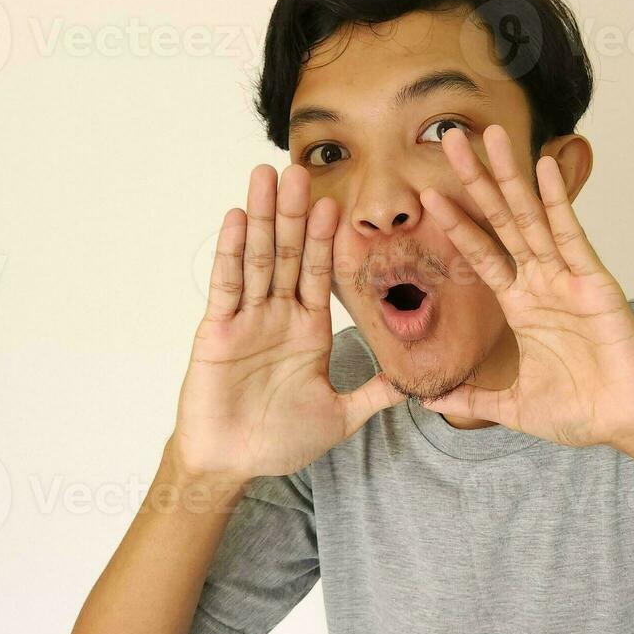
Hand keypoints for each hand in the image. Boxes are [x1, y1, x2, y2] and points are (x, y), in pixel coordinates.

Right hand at [170, 164, 403, 482]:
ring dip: (263, 216)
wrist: (233, 465)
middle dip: (294, 212)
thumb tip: (416, 384)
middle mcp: (278, 316)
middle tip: (298, 168)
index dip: (327, 239)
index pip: (320, 273)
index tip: (336, 203)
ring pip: (258, 258)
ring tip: (266, 175)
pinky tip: (236, 217)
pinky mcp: (217, 332)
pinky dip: (231, 251)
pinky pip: (228, 285)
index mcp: (308, 330)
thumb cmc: (279, 441)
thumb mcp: (340, 416)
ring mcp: (247, 320)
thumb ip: (374, 395)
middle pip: (288, 253)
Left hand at [416, 124, 633, 450]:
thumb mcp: (513, 405)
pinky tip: (542, 168)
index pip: (482, 254)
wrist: (628, 423)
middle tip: (451, 137)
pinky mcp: (594, 281)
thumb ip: (473, 398)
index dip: (456, 223)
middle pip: (501, 220)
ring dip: (510, 176)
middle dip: (476, 180)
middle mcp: (542, 282)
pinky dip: (557, 201)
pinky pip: (571, 235)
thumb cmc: (583, 411)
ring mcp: (567, 278)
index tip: (427, 193)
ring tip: (490, 136)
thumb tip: (430, 399)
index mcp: (523, 305)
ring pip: (531, 217)